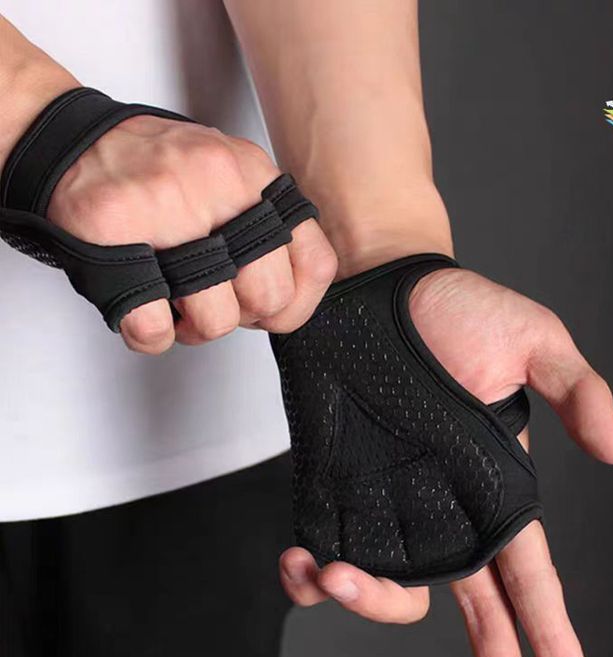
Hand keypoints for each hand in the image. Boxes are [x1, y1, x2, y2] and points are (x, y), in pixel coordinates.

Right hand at [47, 115, 336, 352]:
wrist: (73, 143)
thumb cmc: (155, 172)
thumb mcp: (229, 176)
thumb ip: (265, 223)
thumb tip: (290, 290)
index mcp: (253, 176)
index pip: (316, 263)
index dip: (296, 304)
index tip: (269, 308)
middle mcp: (219, 186)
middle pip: (268, 296)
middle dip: (242, 317)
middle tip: (215, 302)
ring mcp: (167, 208)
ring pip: (216, 320)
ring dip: (193, 328)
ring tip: (176, 304)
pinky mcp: (115, 232)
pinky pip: (153, 327)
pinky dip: (152, 334)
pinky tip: (146, 309)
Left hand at [278, 265, 612, 656]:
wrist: (375, 284)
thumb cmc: (456, 305)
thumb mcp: (534, 338)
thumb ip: (579, 390)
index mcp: (492, 483)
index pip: (528, 571)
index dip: (549, 629)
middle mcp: (440, 504)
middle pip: (469, 604)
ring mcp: (385, 498)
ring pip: (390, 585)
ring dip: (366, 602)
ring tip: (336, 577)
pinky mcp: (333, 481)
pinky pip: (323, 548)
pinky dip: (308, 575)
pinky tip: (302, 563)